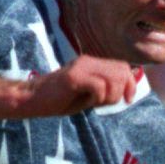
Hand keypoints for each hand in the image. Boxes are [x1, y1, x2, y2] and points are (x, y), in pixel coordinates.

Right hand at [18, 55, 133, 117]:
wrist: (34, 99)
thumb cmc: (60, 99)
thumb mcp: (89, 94)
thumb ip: (106, 89)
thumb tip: (126, 90)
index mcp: (93, 63)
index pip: (123, 66)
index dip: (131, 83)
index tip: (127, 99)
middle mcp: (89, 61)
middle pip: (122, 71)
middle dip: (120, 91)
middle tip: (105, 103)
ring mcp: (81, 67)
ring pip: (113, 78)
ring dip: (109, 96)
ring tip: (94, 102)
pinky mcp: (73, 77)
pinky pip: (99, 86)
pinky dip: (98, 98)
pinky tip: (87, 101)